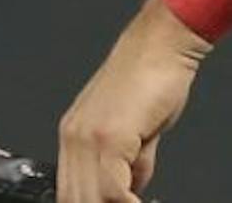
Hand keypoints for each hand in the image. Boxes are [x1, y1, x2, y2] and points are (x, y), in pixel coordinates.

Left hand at [58, 0, 212, 202]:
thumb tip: (132, 189)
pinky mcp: (108, 137)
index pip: (70, 190)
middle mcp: (74, 136)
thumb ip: (130, 164)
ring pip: (91, 199)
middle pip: (75, 198)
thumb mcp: (136, 131)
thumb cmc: (152, 76)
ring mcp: (88, 137)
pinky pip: (112, 190)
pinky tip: (141, 201)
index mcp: (75, 135)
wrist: (160, 44)